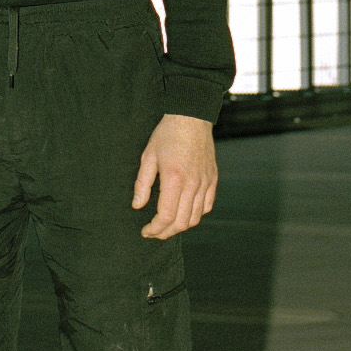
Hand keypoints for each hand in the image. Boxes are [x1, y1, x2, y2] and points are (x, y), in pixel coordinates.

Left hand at [133, 114, 217, 240]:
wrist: (191, 117)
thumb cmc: (167, 134)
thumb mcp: (148, 156)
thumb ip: (142, 184)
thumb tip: (137, 205)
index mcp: (174, 179)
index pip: (166, 216)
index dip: (155, 229)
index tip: (145, 231)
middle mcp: (193, 184)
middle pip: (182, 222)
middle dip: (166, 233)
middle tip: (154, 233)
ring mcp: (205, 182)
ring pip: (195, 217)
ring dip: (180, 227)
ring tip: (167, 226)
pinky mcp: (212, 179)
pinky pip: (207, 206)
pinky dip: (196, 215)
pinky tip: (184, 213)